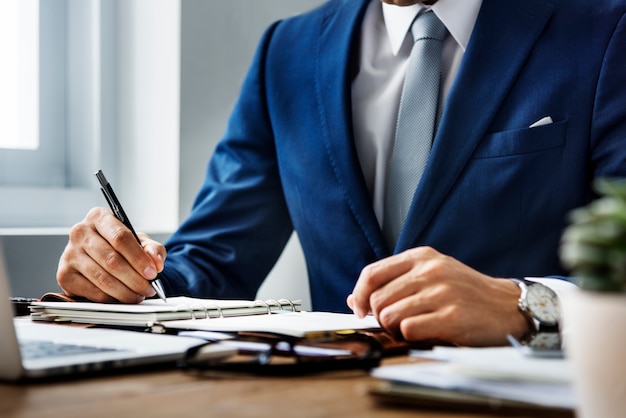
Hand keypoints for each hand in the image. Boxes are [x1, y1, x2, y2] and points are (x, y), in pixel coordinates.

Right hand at [56, 207, 166, 302]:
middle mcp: (80, 232)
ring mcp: (69, 254)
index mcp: (99, 217)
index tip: (153, 272)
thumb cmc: (121, 247)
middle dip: (135, 278)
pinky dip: (112, 299)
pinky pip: (92, 292)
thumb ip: (153, 249)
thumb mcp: (141, 242)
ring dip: (126, 291)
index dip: (139, 258)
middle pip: (112, 260)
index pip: (120, 237)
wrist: (103, 258)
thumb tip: (155, 262)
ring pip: (103, 278)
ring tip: (140, 295)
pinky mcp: (64, 275)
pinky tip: (123, 298)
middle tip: (149, 288)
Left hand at [347, 247, 529, 345]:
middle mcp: (430, 270)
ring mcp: (441, 292)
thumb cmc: (465, 293)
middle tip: (397, 323)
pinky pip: (408, 330)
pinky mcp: (451, 316)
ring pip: (390, 316)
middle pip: (378, 299)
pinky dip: (412, 337)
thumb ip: (394, 283)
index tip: (363, 310)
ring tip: (415, 327)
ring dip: (396, 329)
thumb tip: (355, 300)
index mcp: (421, 256)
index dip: (360, 295)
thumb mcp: (431, 276)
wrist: (509, 306)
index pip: (371, 273)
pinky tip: (428, 333)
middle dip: (381, 317)